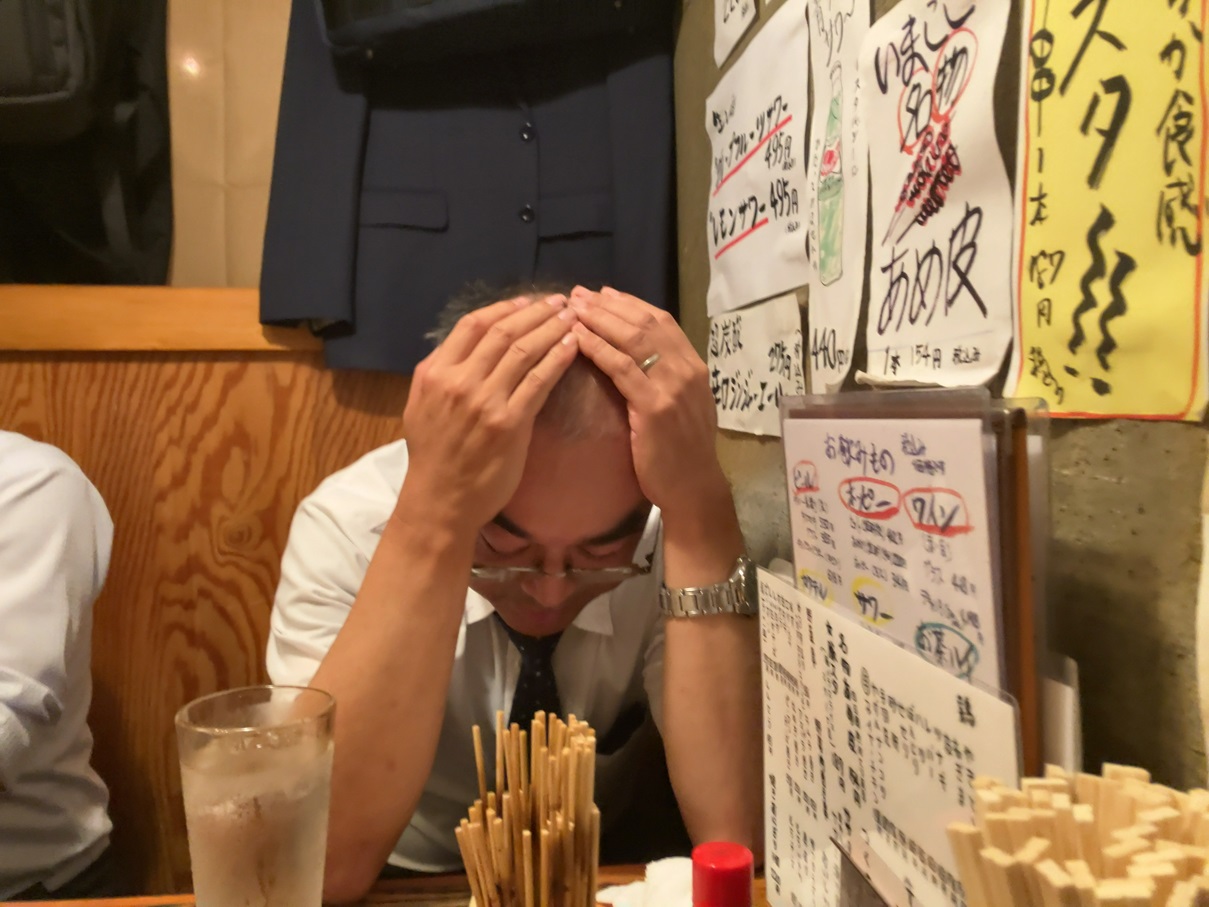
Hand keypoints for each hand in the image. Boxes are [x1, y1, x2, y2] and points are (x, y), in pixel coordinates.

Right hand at [398, 295, 578, 535]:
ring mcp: (484, 402)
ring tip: (573, 318)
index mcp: (434, 372)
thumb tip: (464, 345)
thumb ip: (440, 372)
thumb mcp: (420, 405)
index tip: (528, 300)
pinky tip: (572, 347)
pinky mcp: (509, 424)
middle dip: (536, 312)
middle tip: (561, 302)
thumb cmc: (433, 455)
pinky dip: (557, 359)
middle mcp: (458, 381)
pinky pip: (538, 381)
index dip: (505, 307)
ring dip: (552, 329)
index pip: (473, 325)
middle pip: (502, 332)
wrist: (440, 500)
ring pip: (523, 351)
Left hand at [569, 287, 729, 519]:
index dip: (629, 303)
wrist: (694, 487)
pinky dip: (598, 349)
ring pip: (633, 339)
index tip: (602, 293)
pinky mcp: (655, 407)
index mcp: (694, 365)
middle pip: (644, 323)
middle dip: (608, 305)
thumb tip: (639, 351)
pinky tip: (577, 339)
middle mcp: (686, 369)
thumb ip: (665, 375)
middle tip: (579, 294)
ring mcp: (673, 387)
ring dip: (599, 319)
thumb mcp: (682, 403)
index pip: (660, 320)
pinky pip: (622, 368)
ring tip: (572, 308)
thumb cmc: (681, 450)